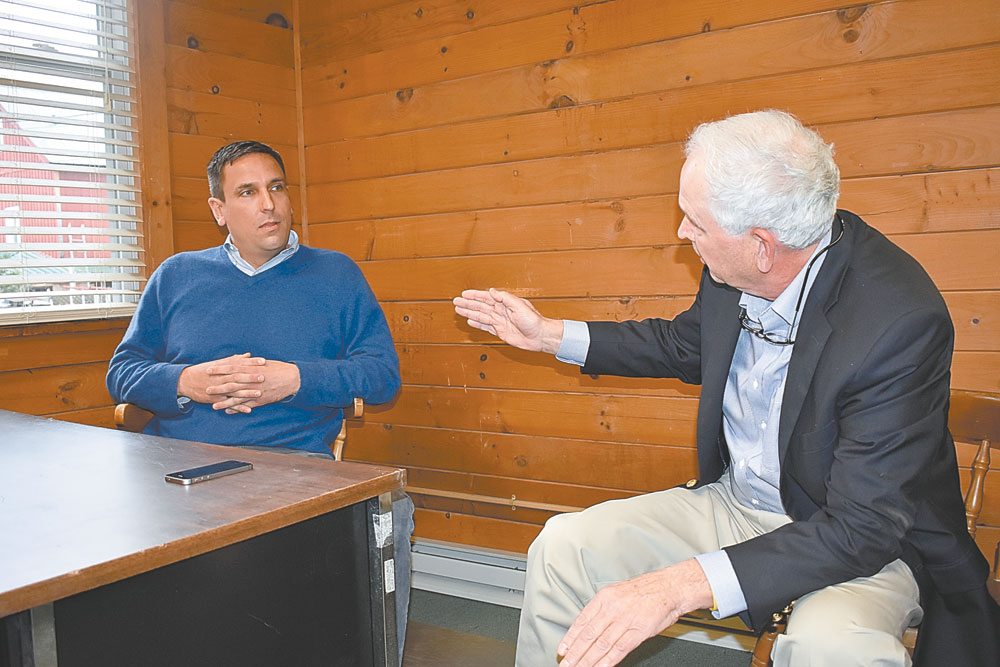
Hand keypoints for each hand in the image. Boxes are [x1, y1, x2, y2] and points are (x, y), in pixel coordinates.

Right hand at [177, 353, 264, 404]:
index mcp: (223, 368)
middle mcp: (222, 378)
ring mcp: (219, 389)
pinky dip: (238, 407)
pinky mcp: (216, 400)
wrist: (186, 381)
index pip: (240, 364)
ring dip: (247, 393)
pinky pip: (229, 404)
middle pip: (238, 377)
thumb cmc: (204, 370)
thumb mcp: (219, 363)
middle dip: (250, 377)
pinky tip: (249, 410)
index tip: (263, 361)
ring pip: (235, 391)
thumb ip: (235, 359)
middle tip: (263, 377)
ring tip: (259, 393)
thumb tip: (248, 355)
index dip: (251, 363)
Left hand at [207, 359, 300, 413]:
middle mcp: (251, 381)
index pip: (231, 368)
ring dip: (224, 402)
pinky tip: (228, 411)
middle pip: (231, 384)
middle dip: (218, 387)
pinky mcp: (260, 400)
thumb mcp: (263, 363)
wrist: (292, 379)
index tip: (208, 370)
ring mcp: (255, 392)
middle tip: (206, 388)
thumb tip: (242, 359)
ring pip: (236, 398)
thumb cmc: (278, 369)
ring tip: (213, 405)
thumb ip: (250, 363)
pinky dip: (236, 409)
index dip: (219, 369)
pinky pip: (246, 406)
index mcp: (251, 369)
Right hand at [452, 288, 563, 352]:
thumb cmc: (534, 320)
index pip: (486, 298)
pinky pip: (486, 327)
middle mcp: (501, 311)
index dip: (475, 296)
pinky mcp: (500, 332)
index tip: (464, 294)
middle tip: (456, 301)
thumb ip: (505, 298)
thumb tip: (492, 292)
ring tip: (458, 310)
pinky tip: (470, 321)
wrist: (540, 336)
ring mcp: (500, 321)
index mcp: (505, 303)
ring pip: (481, 316)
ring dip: (469, 312)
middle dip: (468, 304)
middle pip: (480, 306)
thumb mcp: (520, 305)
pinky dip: (477, 324)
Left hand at [557, 559, 712, 666]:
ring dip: (588, 660)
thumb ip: (603, 608)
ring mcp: (625, 620)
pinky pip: (619, 649)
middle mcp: (612, 608)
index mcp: (604, 597)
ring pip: (601, 644)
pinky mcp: (638, 632)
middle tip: (566, 664)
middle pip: (589, 635)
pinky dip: (608, 661)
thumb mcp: (617, 592)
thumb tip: (588, 625)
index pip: (582, 620)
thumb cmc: (645, 590)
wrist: (669, 587)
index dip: (571, 637)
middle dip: (575, 652)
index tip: (563, 650)